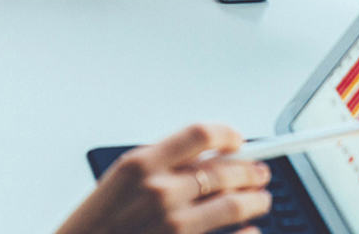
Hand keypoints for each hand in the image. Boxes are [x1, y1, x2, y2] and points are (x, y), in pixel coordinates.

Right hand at [55, 124, 272, 233]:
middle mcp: (161, 192)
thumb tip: (205, 157)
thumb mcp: (121, 180)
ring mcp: (175, 225)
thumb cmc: (98, 221)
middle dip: (249, 169)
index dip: (226, 135)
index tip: (237, 140)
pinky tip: (250, 230)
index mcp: (142, 164)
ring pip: (234, 205)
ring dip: (255, 200)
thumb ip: (161, 165)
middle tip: (260, 172)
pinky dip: (248, 233)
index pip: (199, 135)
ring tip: (260, 199)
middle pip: (223, 170)